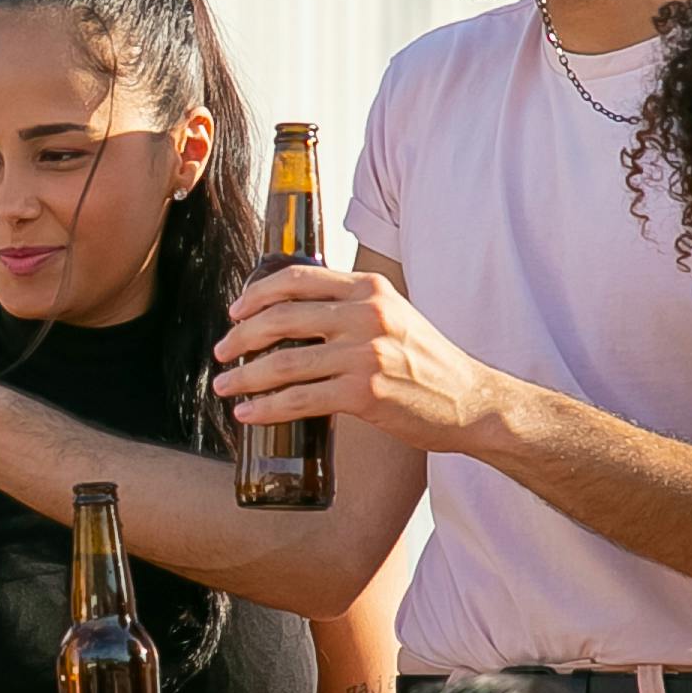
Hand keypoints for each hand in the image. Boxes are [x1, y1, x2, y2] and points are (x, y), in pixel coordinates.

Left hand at [216, 265, 497, 455]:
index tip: (235, 312)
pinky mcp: (364, 393)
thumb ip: (352, 306)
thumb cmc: (427, 360)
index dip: (256, 294)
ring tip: (225, 385)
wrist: (469, 400)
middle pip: (282, 317)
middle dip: (241, 336)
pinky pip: (299, 399)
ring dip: (245, 376)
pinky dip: (266, 407)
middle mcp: (366, 315)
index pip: (297, 279)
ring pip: (284, 362)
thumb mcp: (394, 314)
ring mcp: (365, 355)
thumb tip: (295, 312)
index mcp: (369, 288)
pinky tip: (248, 413)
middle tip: (222, 353)